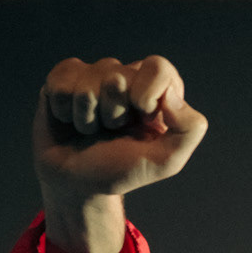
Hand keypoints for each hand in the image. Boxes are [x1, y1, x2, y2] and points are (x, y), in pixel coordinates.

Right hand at [34, 55, 207, 252]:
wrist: (77, 185)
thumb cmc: (120, 171)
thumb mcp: (165, 162)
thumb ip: (189, 130)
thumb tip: (172, 95)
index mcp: (156, 90)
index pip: (158, 68)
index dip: (146, 95)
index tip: (141, 120)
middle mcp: (126, 76)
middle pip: (118, 76)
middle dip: (113, 115)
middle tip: (112, 132)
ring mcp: (94, 74)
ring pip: (88, 84)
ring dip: (87, 119)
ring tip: (91, 131)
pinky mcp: (65, 76)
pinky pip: (61, 85)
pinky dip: (64, 113)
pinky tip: (71, 122)